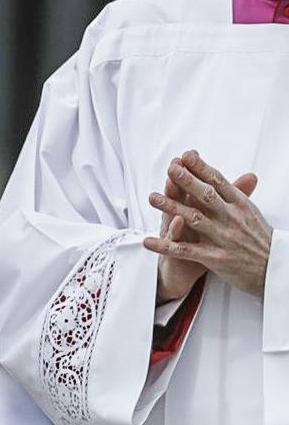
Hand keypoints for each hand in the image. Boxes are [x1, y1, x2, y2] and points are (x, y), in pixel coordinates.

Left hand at [143, 151, 270, 299]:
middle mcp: (231, 219)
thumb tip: (248, 173)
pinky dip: (166, 246)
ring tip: (152, 198)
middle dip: (187, 181)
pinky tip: (148, 241)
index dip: (201, 168)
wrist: (275, 270)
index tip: (186, 155)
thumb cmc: (260, 240)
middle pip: (206, 196)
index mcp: (240, 205)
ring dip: (171, 208)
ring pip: (194, 219)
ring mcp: (223, 238)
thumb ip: (242, 194)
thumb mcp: (252, 213)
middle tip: (171, 168)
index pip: (218, 182)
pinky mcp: (215, 257)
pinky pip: (186, 251)